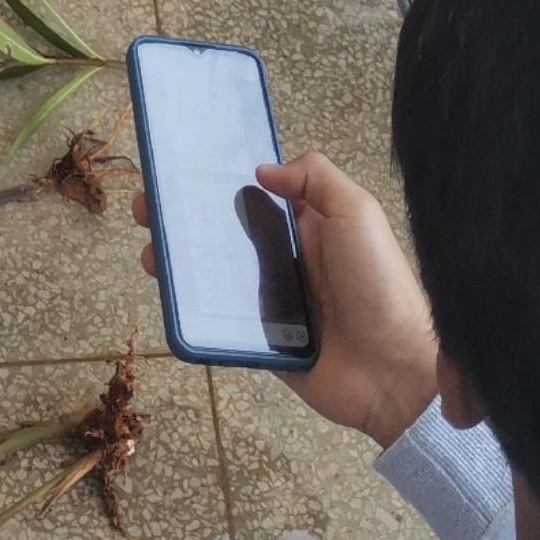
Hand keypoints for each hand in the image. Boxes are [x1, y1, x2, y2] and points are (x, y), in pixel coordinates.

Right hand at [136, 153, 437, 445]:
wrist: (393, 372)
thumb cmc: (378, 284)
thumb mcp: (356, 213)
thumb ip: (315, 179)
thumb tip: (261, 170)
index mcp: (307, 225)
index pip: (255, 195)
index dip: (219, 180)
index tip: (179, 167)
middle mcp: (285, 259)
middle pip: (225, 232)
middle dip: (184, 217)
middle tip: (146, 207)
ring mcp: (271, 302)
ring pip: (215, 275)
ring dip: (178, 261)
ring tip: (150, 250)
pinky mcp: (261, 341)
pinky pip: (221, 320)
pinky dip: (192, 307)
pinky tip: (167, 294)